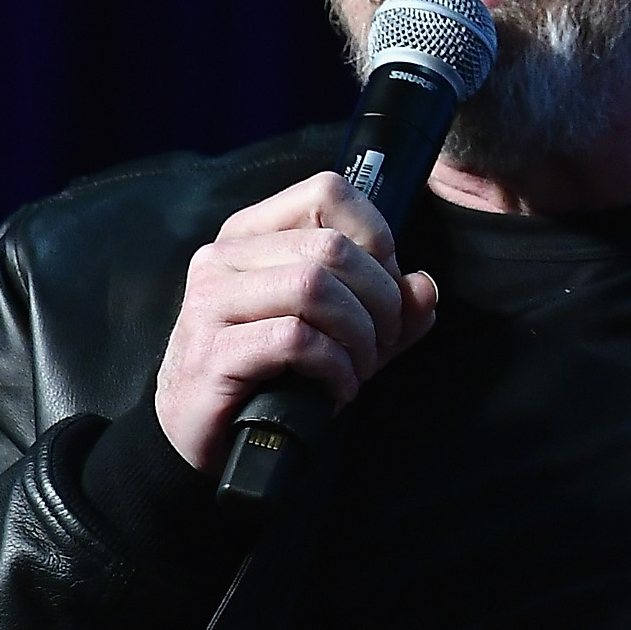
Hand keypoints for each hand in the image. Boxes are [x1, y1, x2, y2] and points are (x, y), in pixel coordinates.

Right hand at [153, 173, 440, 470]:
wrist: (206, 436)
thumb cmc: (274, 376)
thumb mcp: (344, 334)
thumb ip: (390, 309)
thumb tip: (424, 288)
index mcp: (253, 235)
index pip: (327, 193)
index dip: (376, 237)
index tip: (386, 289)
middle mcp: (224, 257)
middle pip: (332, 247)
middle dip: (379, 300)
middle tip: (380, 343)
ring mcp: (210, 302)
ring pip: (314, 287)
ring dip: (358, 334)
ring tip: (359, 367)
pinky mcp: (211, 352)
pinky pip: (296, 339)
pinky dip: (334, 367)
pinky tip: (336, 390)